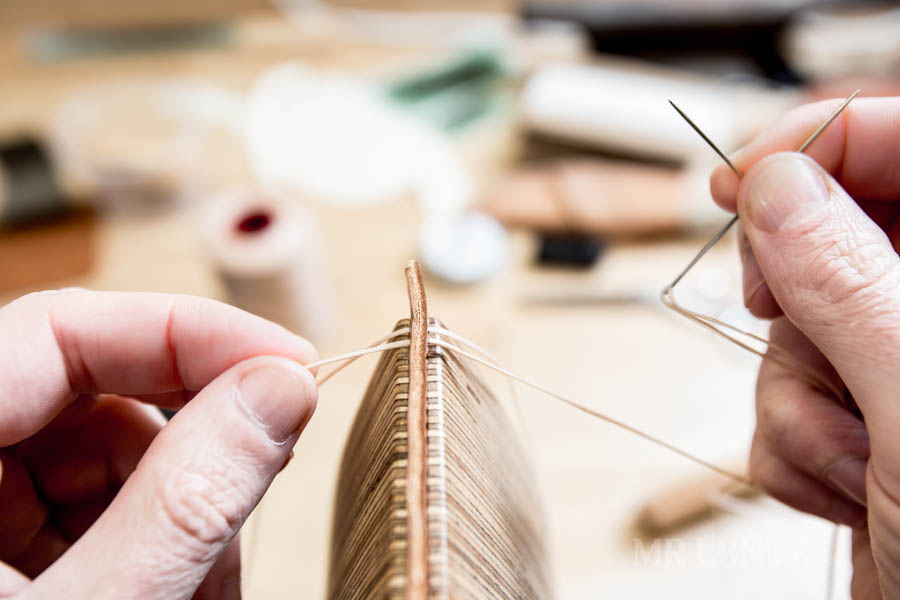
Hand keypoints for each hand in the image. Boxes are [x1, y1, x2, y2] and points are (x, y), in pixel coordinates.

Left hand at [0, 290, 317, 598]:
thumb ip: (186, 499)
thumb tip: (283, 389)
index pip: (56, 329)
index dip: (183, 330)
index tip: (286, 359)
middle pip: (96, 398)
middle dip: (198, 443)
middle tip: (277, 457)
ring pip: (112, 459)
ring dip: (191, 510)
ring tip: (217, 584)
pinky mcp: (11, 555)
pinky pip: (102, 512)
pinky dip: (165, 543)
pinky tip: (195, 586)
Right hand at [711, 97, 899, 598]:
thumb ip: (852, 285)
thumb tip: (779, 190)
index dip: (827, 143)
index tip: (745, 178)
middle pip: (837, 233)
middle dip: (794, 290)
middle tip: (773, 308)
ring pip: (799, 327)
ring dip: (796, 398)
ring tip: (853, 459)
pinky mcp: (863, 420)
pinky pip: (785, 393)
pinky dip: (790, 445)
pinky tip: (843, 488)